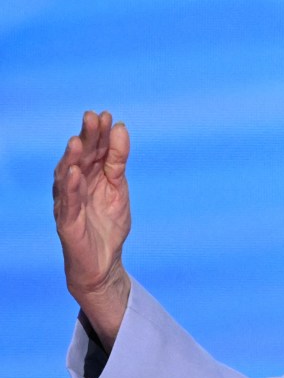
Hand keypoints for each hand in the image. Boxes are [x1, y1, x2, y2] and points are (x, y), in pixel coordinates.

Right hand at [53, 111, 132, 349]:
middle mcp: (74, 186)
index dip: (99, 134)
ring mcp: (68, 203)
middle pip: (79, 159)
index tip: (108, 115)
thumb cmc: (108, 223)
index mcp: (89, 175)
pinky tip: (74, 174)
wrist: (103, 262)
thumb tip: (121, 128)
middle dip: (85, 138)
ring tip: (76, 141)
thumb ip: (118, 160)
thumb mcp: (119, 187)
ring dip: (71, 158)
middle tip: (92, 117)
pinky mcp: (67, 222)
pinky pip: (68, 203)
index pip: (93, 150)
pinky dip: (71, 188)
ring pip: (67, 177)